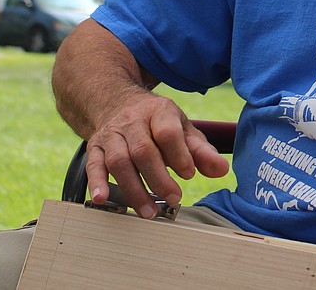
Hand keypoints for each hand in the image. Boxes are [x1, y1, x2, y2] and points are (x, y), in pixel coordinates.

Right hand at [84, 92, 229, 218]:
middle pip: (142, 150)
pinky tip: (102, 200)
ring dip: (133, 189)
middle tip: (173, 199)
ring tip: (149, 211)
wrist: (120, 104)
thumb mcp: (183, 130)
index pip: (167, 132)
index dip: (178, 155)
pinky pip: (93, 165)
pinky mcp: (94, 147)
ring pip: (119, 161)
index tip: (188, 175)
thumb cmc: (158, 124)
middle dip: (158, 179)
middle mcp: (132, 121)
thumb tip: (221, 170)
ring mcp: (111, 134)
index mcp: (159, 112)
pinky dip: (97, 183)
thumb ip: (202, 151)